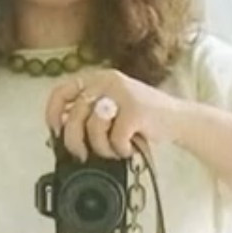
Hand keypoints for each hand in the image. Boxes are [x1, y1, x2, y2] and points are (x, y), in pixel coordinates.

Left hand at [45, 68, 178, 161]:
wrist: (179, 119)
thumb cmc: (142, 119)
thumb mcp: (112, 107)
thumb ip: (88, 112)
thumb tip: (60, 130)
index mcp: (99, 78)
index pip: (62, 91)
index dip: (52, 113)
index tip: (55, 131)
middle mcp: (108, 81)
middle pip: (74, 115)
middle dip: (74, 142)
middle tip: (83, 155)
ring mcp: (122, 94)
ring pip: (92, 128)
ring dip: (101, 148)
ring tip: (113, 150)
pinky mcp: (135, 110)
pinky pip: (115, 138)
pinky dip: (120, 150)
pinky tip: (129, 148)